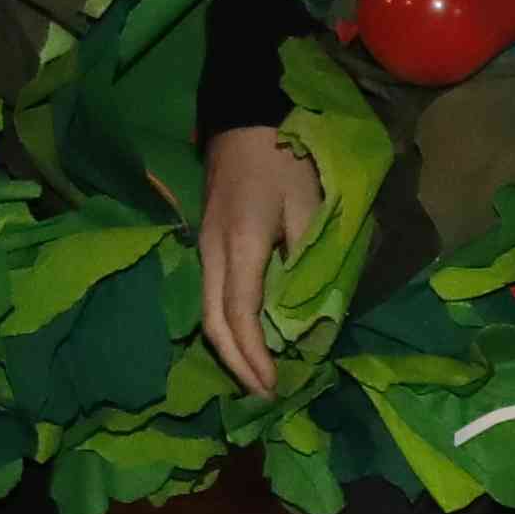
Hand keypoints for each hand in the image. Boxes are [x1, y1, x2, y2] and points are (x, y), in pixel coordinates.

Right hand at [198, 124, 324, 399]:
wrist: (246, 118)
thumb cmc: (284, 159)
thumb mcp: (309, 207)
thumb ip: (308, 262)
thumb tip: (308, 314)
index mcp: (239, 246)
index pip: (240, 316)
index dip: (255, 357)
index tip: (274, 386)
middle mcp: (212, 254)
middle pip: (213, 323)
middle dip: (238, 365)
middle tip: (265, 395)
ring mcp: (204, 249)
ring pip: (208, 313)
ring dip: (231, 349)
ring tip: (257, 377)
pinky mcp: (207, 245)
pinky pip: (212, 297)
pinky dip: (228, 327)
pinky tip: (248, 340)